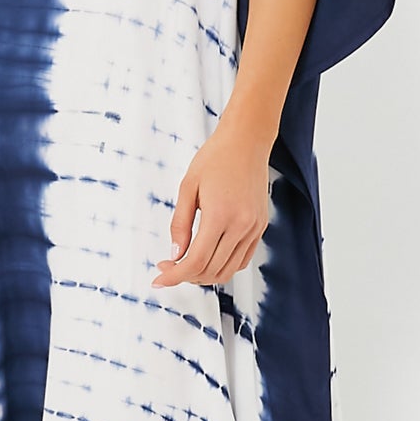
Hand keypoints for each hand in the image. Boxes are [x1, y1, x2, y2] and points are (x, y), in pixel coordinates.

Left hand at [151, 114, 273, 289]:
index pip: (196, 261)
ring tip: (185, 263)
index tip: (158, 279)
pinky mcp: (260, 227)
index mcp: (221, 215)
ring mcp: (254, 228)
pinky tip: (207, 257)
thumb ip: (180, 224)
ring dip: (204, 275)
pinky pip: (241, 259)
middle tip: (167, 266)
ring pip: (228, 270)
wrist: (246, 141)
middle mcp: (242, 225)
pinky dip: (222, 266)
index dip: (175, 275)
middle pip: (211, 270)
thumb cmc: (214, 158)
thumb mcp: (187, 188)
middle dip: (185, 275)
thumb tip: (175, 255)